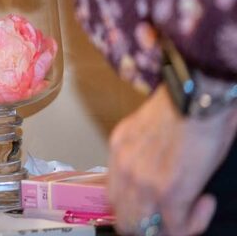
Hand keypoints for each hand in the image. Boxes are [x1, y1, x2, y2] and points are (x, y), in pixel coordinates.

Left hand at [109, 84, 236, 234]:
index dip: (136, 206)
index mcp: (118, 150)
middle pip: (124, 218)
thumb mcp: (147, 131)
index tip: (157, 201)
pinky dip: (193, 223)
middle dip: (150, 224)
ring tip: (190, 213)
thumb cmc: (183, 107)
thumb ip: (143, 156)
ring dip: (169, 227)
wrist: (197, 97)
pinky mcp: (171, 194)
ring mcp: (144, 183)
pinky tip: (204, 202)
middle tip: (174, 216)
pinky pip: (176, 227)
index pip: (114, 195)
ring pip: (144, 229)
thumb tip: (157, 174)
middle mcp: (124, 168)